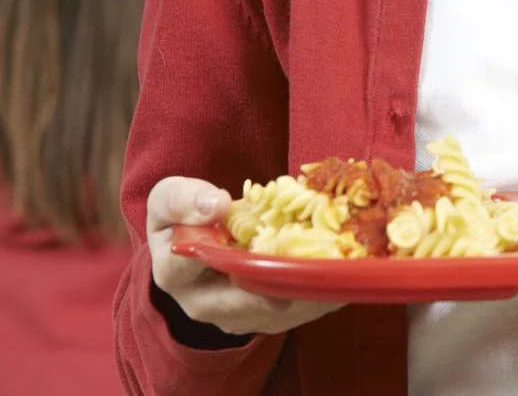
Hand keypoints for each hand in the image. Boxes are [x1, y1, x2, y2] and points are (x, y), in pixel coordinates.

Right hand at [148, 177, 341, 336]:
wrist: (201, 242)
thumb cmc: (186, 216)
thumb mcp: (171, 197)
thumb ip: (182, 198)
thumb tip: (216, 205)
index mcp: (174, 272)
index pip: (184, 269)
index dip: (210, 257)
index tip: (258, 254)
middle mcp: (205, 304)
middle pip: (241, 301)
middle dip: (277, 286)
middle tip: (310, 271)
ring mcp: (239, 316)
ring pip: (276, 312)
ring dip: (308, 291)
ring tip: (338, 268)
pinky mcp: (269, 319)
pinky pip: (298, 312)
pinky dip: (322, 292)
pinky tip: (346, 272)